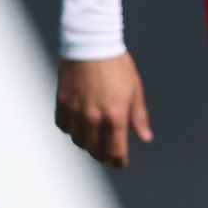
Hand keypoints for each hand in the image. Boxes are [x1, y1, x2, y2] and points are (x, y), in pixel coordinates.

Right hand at [56, 53, 152, 167]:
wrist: (91, 44)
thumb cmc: (117, 65)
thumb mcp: (135, 90)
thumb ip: (138, 117)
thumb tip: (145, 137)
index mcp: (115, 116)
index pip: (115, 151)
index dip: (118, 161)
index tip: (120, 164)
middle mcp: (93, 118)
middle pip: (95, 150)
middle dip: (103, 156)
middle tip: (108, 155)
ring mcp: (75, 111)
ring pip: (78, 140)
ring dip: (86, 144)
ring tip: (93, 141)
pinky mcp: (61, 102)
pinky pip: (63, 125)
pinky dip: (70, 130)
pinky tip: (78, 127)